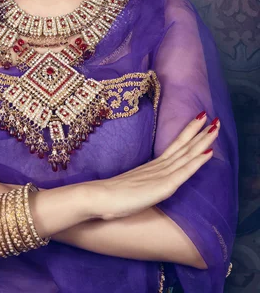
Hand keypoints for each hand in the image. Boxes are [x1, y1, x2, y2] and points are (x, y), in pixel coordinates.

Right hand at [88, 113, 220, 220]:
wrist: (98, 197)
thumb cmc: (111, 196)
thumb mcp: (133, 187)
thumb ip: (143, 182)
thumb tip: (148, 182)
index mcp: (153, 167)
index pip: (175, 146)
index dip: (188, 133)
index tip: (199, 120)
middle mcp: (159, 167)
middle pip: (183, 146)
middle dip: (200, 132)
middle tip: (214, 117)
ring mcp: (161, 175)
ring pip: (187, 155)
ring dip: (203, 141)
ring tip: (216, 128)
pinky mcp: (162, 186)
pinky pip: (184, 172)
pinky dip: (197, 162)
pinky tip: (208, 153)